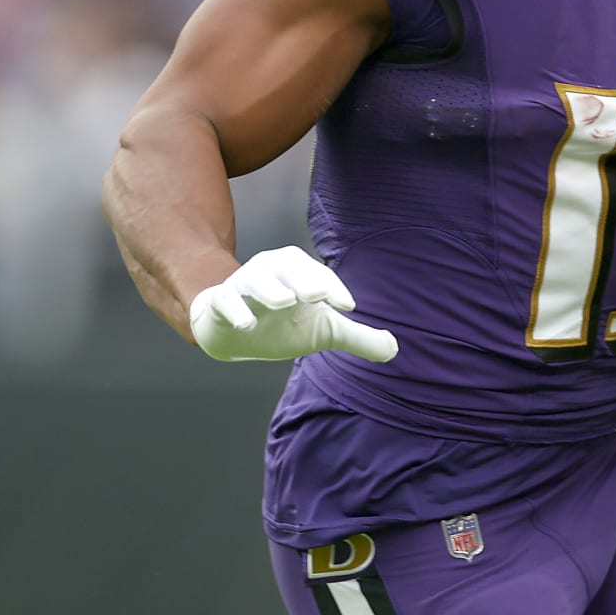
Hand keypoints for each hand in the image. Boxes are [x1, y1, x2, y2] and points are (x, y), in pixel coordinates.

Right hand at [188, 246, 398, 362]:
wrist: (235, 334)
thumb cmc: (284, 323)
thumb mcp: (323, 331)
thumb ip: (357, 338)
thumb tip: (394, 350)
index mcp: (300, 272)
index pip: (321, 276)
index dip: (335, 288)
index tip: (348, 306)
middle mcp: (273, 271)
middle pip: (289, 266)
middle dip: (305, 278)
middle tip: (318, 295)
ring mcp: (245, 285)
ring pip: (256, 278)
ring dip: (270, 288)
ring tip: (285, 301)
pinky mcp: (221, 302)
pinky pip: (225, 300)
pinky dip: (235, 309)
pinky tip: (247, 324)